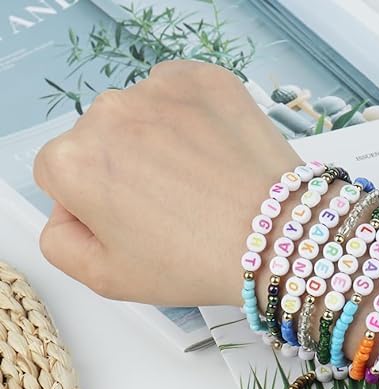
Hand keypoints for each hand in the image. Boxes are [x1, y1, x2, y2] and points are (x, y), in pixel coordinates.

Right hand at [34, 61, 299, 305]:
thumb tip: (67, 210)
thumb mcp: (106, 277)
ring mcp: (159, 89)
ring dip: (156, 142)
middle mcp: (108, 112)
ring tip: (197, 182)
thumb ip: (60, 242)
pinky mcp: (204, 78)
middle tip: (170, 206)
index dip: (93, 204)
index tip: (131, 221)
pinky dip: (189, 119)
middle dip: (123, 170)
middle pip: (99, 141)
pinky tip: (212, 155)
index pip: (60, 175)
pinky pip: (178, 95)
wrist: (277, 238)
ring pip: (139, 116)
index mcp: (74, 163)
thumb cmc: (197, 262)